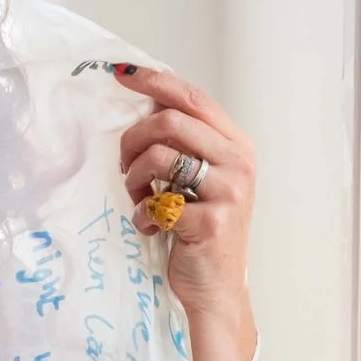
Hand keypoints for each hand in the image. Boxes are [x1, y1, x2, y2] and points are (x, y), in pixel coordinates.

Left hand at [115, 64, 256, 360]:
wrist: (214, 286)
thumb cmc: (197, 230)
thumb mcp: (195, 180)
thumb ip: (181, 146)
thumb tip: (141, 109)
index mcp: (235, 144)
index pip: (192, 98)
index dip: (155, 82)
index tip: (121, 74)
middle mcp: (239, 160)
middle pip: (169, 121)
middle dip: (132, 141)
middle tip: (123, 168)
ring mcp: (230, 189)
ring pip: (160, 156)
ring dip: (134, 179)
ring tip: (139, 200)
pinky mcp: (213, 219)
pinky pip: (157, 203)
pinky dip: (143, 216)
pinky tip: (152, 228)